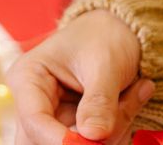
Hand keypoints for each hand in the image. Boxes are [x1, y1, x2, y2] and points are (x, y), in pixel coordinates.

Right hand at [7, 10, 153, 144]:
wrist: (119, 29)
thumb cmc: (106, 36)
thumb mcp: (105, 63)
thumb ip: (99, 100)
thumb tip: (94, 136)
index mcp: (28, 78)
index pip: (34, 121)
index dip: (61, 140)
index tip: (95, 141)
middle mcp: (33, 103)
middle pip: (46, 142)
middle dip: (86, 140)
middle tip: (122, 114)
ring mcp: (53, 119)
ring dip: (110, 134)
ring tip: (134, 94)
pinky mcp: (73, 128)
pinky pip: (91, 144)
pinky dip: (116, 132)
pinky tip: (130, 100)